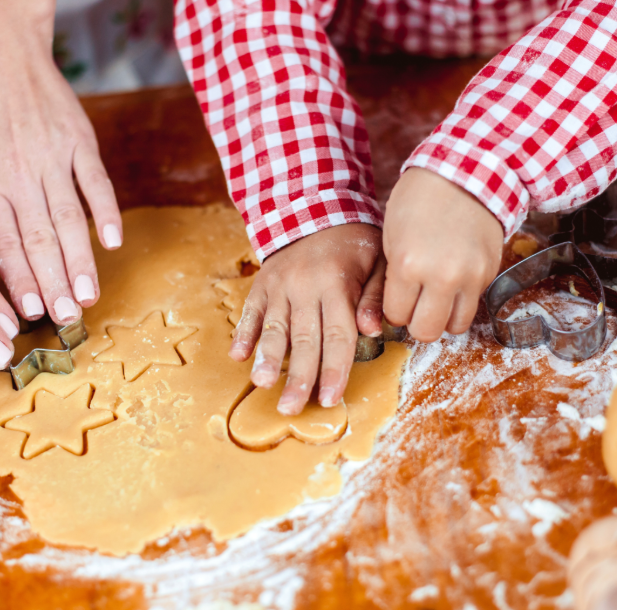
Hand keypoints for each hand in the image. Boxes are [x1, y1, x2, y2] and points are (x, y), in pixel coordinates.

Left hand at [0, 0, 119, 324]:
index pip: (4, 242)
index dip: (19, 279)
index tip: (29, 313)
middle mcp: (21, 174)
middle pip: (40, 238)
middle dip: (54, 282)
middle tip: (67, 318)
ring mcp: (54, 157)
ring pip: (70, 218)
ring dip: (81, 260)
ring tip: (89, 295)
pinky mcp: (81, 141)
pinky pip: (96, 182)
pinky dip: (106, 211)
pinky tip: (113, 240)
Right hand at [230, 224, 384, 415]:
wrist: (314, 207)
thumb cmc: (354, 242)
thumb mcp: (378, 261)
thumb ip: (375, 297)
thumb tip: (372, 331)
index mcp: (337, 284)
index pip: (337, 335)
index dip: (334, 370)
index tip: (330, 400)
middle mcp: (305, 286)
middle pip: (303, 339)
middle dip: (298, 377)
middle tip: (291, 409)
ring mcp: (280, 285)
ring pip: (274, 327)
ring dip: (267, 358)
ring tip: (261, 384)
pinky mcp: (262, 284)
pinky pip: (251, 311)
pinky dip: (244, 333)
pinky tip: (238, 356)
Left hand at [383, 167, 502, 341]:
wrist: (466, 172)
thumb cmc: (420, 199)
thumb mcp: (391, 235)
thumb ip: (393, 276)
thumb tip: (395, 310)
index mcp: (408, 264)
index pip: (396, 315)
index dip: (394, 309)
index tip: (397, 297)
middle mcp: (442, 276)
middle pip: (426, 332)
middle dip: (416, 322)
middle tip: (415, 304)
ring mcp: (470, 276)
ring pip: (455, 327)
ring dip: (442, 317)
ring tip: (436, 297)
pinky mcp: (490, 273)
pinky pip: (473, 305)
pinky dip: (461, 301)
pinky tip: (453, 280)